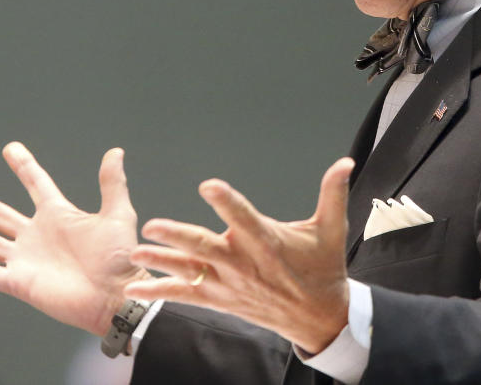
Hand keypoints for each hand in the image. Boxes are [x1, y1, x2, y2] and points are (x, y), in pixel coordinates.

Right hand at [0, 142, 147, 336]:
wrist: (116, 296)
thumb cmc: (120, 259)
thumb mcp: (117, 215)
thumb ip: (112, 183)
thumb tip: (116, 151)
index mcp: (59, 215)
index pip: (36, 183)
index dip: (23, 166)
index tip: (10, 149)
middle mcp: (38, 235)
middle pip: (0, 213)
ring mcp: (26, 259)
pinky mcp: (20, 283)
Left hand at [126, 157, 353, 353]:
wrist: (318, 317)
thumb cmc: (323, 268)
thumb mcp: (332, 230)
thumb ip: (333, 193)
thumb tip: (345, 162)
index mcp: (267, 242)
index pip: (243, 218)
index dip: (227, 202)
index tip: (209, 185)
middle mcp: (244, 263)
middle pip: (206, 247)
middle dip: (178, 236)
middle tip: (152, 225)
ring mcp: (229, 284)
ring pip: (190, 271)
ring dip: (162, 262)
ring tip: (135, 252)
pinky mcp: (220, 299)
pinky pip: (185, 297)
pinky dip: (159, 292)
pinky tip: (134, 287)